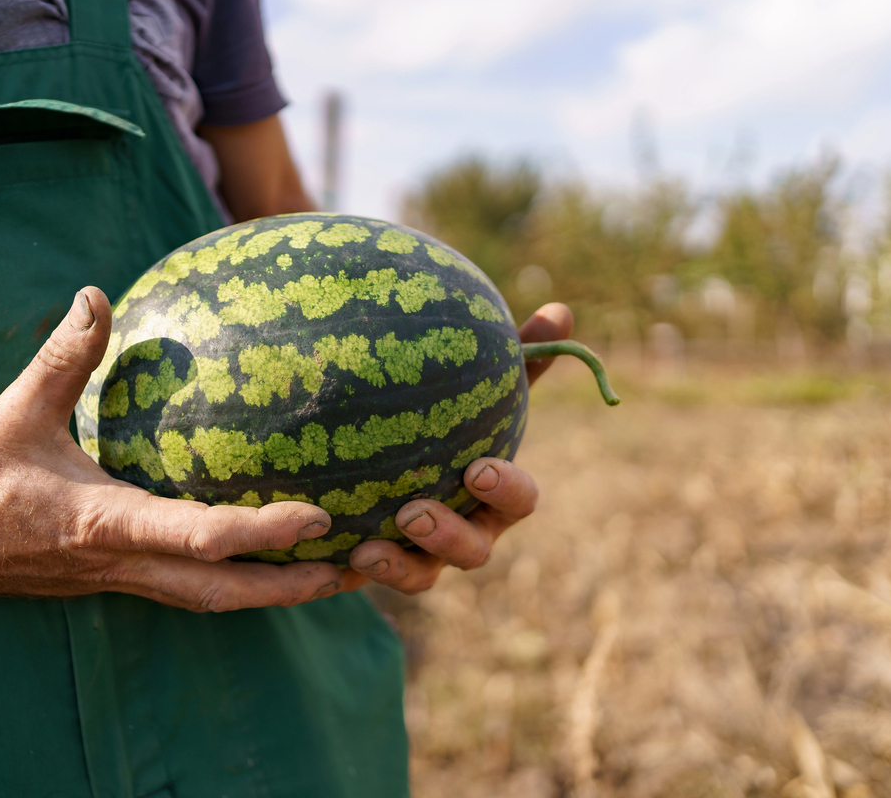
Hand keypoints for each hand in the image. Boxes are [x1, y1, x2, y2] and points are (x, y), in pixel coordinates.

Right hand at [0, 288, 341, 608]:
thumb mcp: (16, 413)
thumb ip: (62, 357)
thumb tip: (97, 296)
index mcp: (104, 523)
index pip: (198, 536)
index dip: (262, 531)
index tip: (317, 515)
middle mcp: (122, 563)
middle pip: (224, 592)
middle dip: (291, 586)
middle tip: (353, 566)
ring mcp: (122, 580)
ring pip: (212, 601)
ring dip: (273, 594)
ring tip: (333, 574)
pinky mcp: (118, 581)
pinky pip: (191, 591)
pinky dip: (236, 583)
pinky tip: (267, 565)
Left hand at [343, 303, 574, 593]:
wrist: (383, 455)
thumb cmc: (445, 416)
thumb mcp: (473, 386)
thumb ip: (516, 356)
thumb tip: (561, 310)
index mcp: (496, 494)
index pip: (518, 499)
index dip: (505, 490)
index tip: (478, 468)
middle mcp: (467, 532)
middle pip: (474, 551)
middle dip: (449, 536)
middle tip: (414, 511)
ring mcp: (423, 558)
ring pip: (422, 576)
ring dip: (400, 565)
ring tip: (368, 546)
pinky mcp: (380, 569)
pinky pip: (370, 579)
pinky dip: (355, 569)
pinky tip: (329, 552)